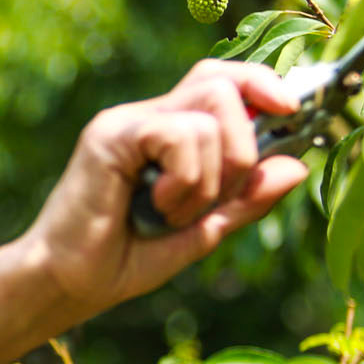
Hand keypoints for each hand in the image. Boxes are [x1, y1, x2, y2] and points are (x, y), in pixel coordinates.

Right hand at [20, 60, 306, 324]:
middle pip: (224, 82)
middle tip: (221, 195)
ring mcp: (129, 121)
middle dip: (246, 145)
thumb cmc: (124, 260)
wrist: (67, 283)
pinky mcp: (112, 134)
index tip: (293, 109)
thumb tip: (296, 165)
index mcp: (170, 132)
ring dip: (210, 180)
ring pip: (211, 116)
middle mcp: (149, 117)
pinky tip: (157, 208)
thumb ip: (245, 201)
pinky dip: (185, 180)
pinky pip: (181, 135)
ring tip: (173, 214)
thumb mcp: (203, 233)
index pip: (224, 80)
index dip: (262, 83)